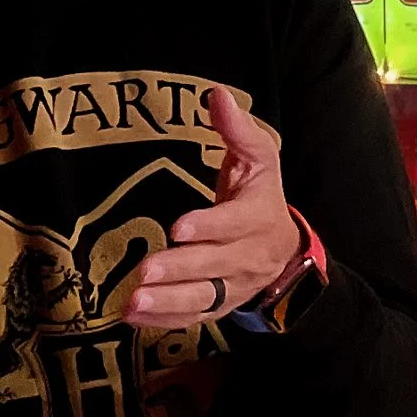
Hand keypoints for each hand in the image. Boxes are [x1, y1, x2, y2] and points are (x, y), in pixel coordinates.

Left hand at [124, 87, 301, 326]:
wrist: (284, 249)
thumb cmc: (261, 195)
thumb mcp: (259, 158)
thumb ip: (237, 129)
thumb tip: (216, 94)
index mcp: (258, 218)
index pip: (234, 225)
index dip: (209, 227)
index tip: (179, 227)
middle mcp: (247, 258)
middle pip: (214, 267)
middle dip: (179, 270)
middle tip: (145, 272)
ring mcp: (233, 287)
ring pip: (202, 299)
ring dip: (167, 303)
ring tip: (132, 302)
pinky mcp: (218, 306)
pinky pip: (191, 318)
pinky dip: (162, 322)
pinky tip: (131, 318)